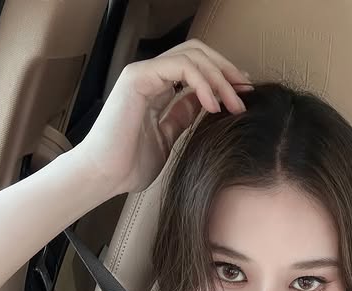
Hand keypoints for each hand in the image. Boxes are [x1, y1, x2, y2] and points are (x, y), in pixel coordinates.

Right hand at [73, 39, 251, 195]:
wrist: (104, 176)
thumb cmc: (130, 164)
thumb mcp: (169, 137)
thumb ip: (184, 116)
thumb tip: (208, 103)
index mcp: (157, 88)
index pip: (196, 67)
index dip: (223, 77)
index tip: (244, 95)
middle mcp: (151, 75)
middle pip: (198, 53)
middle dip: (227, 70)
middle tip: (247, 92)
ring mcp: (144, 73)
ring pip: (192, 56)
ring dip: (220, 78)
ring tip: (234, 104)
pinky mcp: (138, 78)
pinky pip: (180, 67)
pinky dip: (202, 82)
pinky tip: (213, 105)